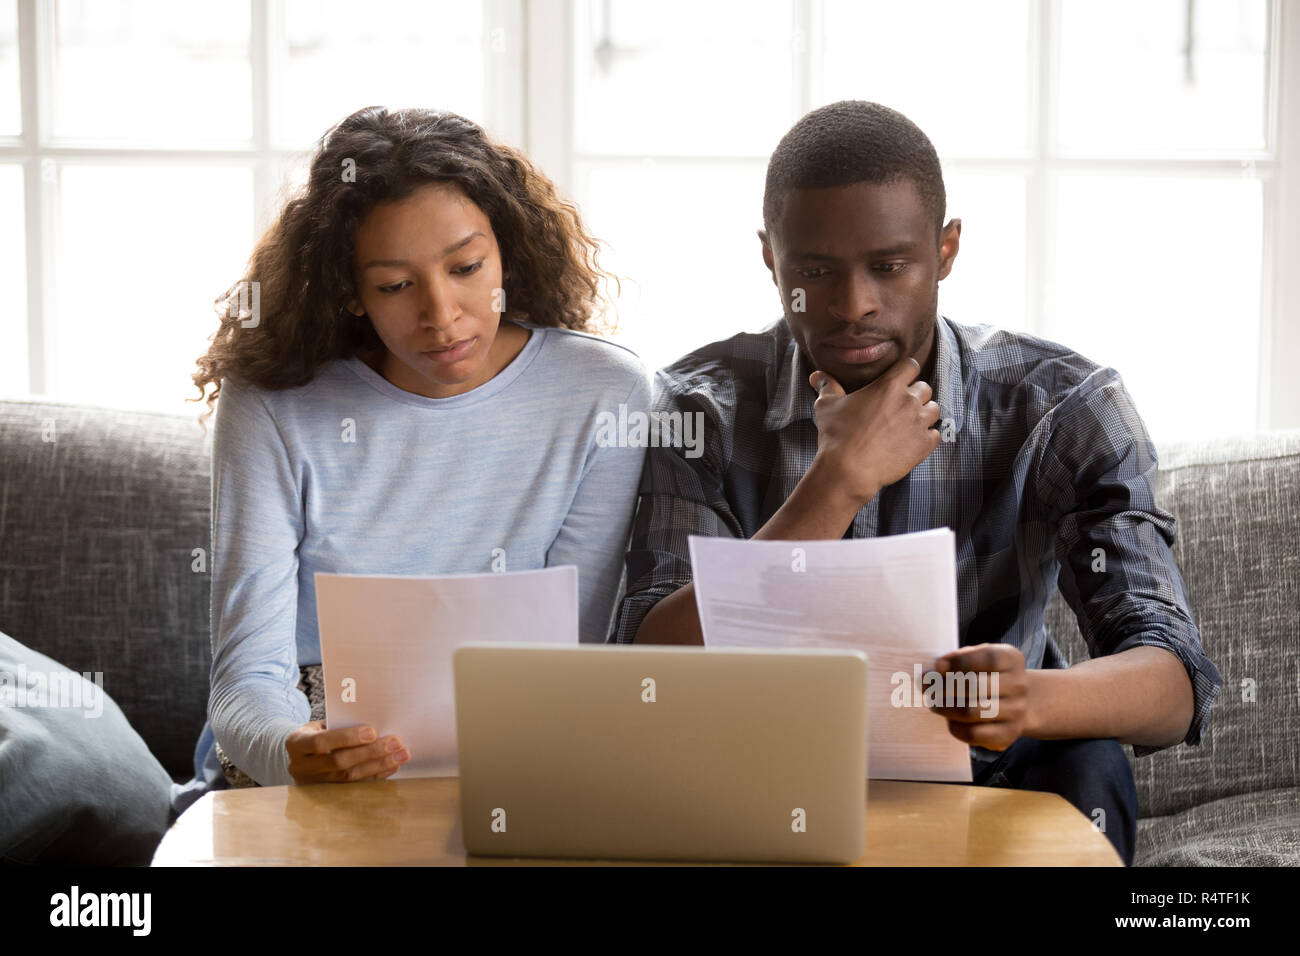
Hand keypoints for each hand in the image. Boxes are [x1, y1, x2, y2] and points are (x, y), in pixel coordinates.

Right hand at [285, 721, 409, 783]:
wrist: (298, 754)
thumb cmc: (315, 733)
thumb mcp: (319, 724)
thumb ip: (340, 724)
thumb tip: (376, 722)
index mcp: (296, 743)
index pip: (320, 742)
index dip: (347, 738)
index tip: (372, 732)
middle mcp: (301, 767)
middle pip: (339, 762)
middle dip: (370, 752)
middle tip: (395, 742)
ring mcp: (313, 784)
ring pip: (349, 777)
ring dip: (379, 765)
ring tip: (401, 755)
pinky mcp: (327, 794)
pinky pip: (355, 786)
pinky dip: (376, 776)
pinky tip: (392, 766)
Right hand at [808, 354, 941, 505]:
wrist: (848, 470)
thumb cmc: (837, 435)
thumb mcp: (827, 406)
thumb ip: (827, 386)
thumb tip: (816, 375)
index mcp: (889, 385)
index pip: (911, 366)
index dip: (906, 372)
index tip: (900, 379)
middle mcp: (909, 400)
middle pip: (925, 387)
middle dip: (915, 394)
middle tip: (901, 406)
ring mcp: (919, 423)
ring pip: (935, 410)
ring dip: (925, 414)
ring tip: (910, 423)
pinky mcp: (924, 445)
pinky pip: (936, 435)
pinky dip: (928, 437)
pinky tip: (914, 441)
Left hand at [925, 643, 1030, 750]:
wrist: (1018, 703)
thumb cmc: (989, 675)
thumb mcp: (980, 658)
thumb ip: (961, 658)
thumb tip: (937, 667)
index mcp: (1011, 659)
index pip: (988, 659)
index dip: (960, 661)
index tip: (937, 666)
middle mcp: (1018, 685)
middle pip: (976, 686)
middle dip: (944, 686)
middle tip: (926, 687)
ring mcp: (1016, 712)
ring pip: (972, 711)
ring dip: (945, 707)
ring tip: (933, 703)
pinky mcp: (1008, 734)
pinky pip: (974, 734)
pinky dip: (955, 727)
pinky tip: (948, 719)